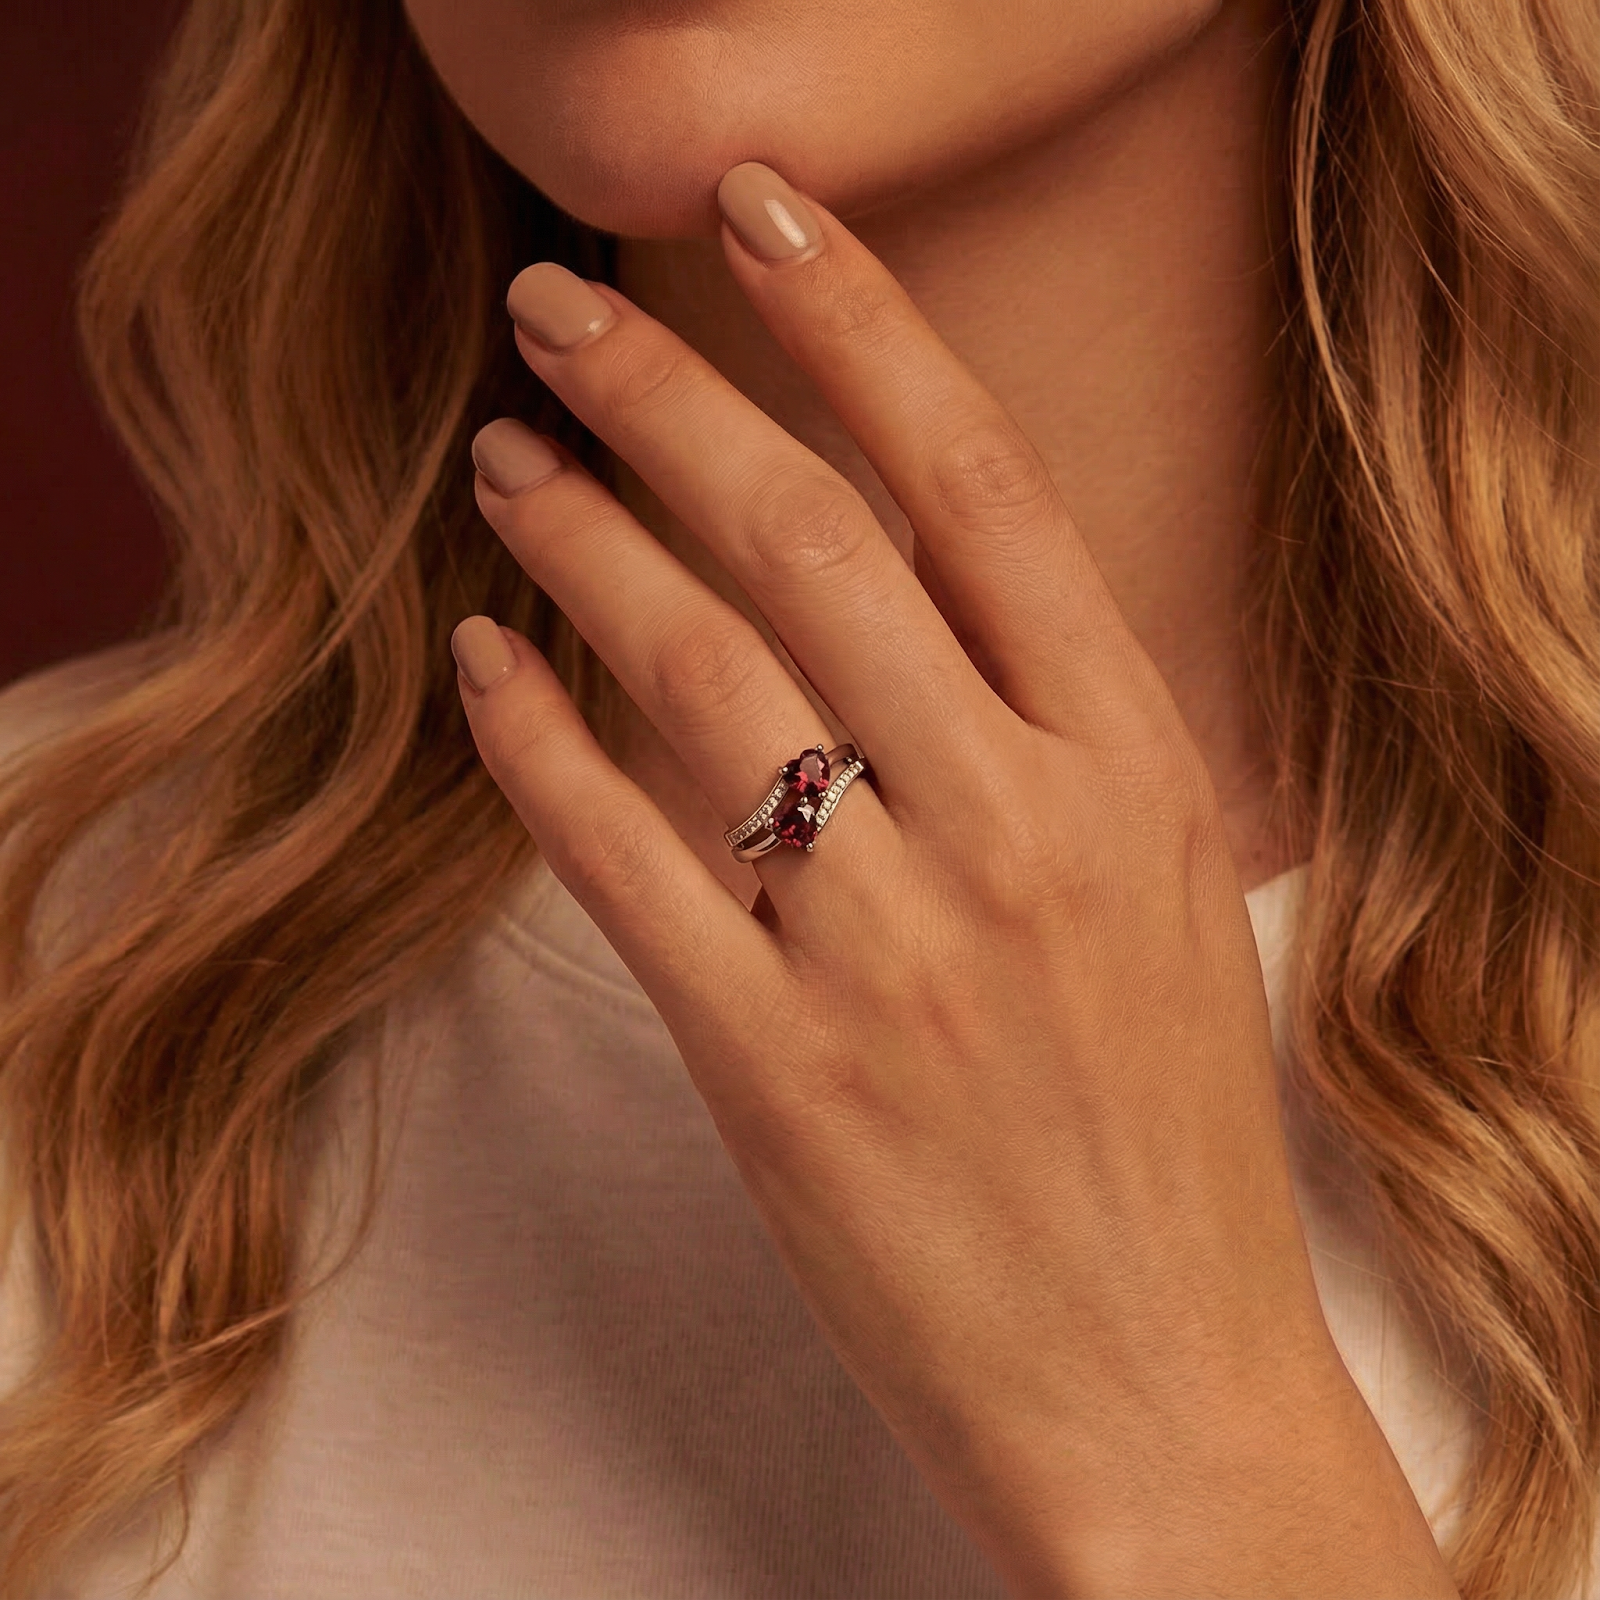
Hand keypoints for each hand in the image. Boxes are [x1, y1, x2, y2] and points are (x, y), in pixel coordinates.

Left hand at [452, 162, 1456, 1598]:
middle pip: (809, 537)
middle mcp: (1017, 829)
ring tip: (504, 468)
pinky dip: (537, 743)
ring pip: (696, 673)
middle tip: (557, 316)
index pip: (982, 484)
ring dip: (577, 544)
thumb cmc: (1164, 1142)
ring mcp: (894, 951)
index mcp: (1131, 769)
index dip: (863, 323)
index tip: (766, 211)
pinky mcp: (779, 1070)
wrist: (1165, 1388)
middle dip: (664, 392)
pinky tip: (485, 666)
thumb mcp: (1156, 896)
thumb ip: (1044, 741)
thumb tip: (893, 594)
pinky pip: (625, 856)